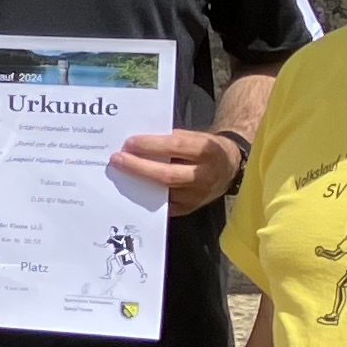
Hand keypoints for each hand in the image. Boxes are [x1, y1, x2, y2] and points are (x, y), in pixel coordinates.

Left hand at [113, 126, 247, 217]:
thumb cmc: (204, 148)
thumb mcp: (194, 137)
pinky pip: (163, 205)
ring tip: (118, 174)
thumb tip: (136, 144)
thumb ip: (169, 140)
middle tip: (116, 159)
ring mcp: (197, 195)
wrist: (229, 166)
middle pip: (166, 175)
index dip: (150, 145)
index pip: (175, 146)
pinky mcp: (189, 209)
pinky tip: (130, 188)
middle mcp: (204, 175)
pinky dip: (145, 196)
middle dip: (138, 167)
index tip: (129, 143)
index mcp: (207, 151)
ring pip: (162, 192)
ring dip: (138, 183)